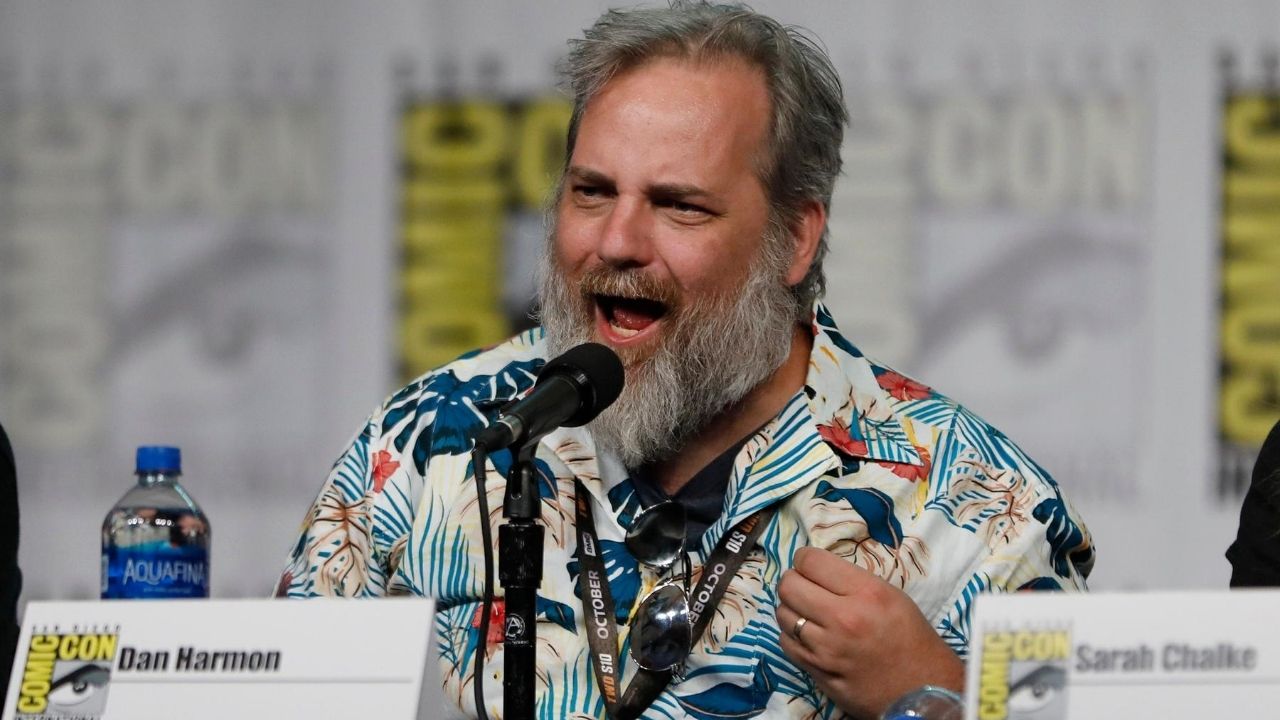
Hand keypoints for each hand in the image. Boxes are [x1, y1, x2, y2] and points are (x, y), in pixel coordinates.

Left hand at [776, 547, 963, 718]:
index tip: (808, 564)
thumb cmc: (911, 639)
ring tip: (806, 611)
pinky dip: (792, 635)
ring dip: (791, 608)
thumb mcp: (891, 596)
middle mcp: (842, 619)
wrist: (922, 691)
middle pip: (788, 586)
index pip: (810, 561)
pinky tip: (807, 635)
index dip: (804, 558)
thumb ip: (852, 580)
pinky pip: (786, 643)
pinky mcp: (817, 672)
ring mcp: (826, 649)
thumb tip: (815, 569)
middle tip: (803, 585)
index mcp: (865, 593)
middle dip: (793, 580)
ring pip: (783, 614)